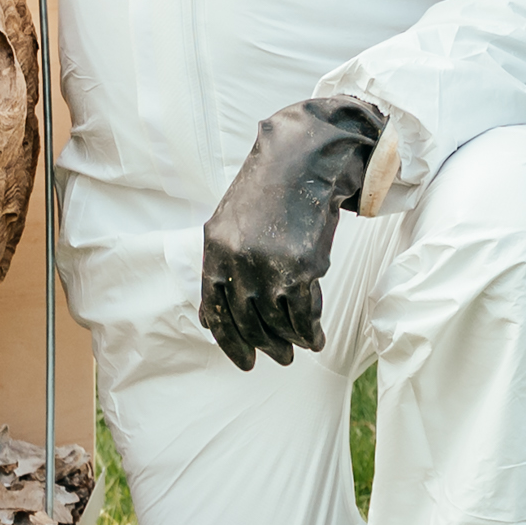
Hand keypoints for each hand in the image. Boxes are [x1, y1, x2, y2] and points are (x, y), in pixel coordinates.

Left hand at [197, 95, 386, 369]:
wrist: (302, 163)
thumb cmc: (267, 195)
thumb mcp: (229, 227)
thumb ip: (220, 270)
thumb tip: (208, 318)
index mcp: (215, 252)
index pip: (217, 312)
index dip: (230, 342)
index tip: (244, 361)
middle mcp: (237, 263)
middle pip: (248, 322)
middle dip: (265, 346)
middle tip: (280, 358)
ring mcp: (269, 266)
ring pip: (278, 322)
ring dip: (291, 341)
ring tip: (302, 347)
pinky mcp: (301, 267)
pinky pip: (303, 314)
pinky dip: (310, 331)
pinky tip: (316, 336)